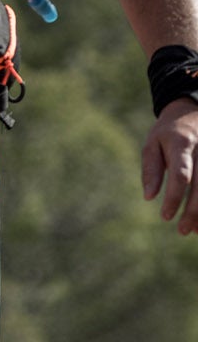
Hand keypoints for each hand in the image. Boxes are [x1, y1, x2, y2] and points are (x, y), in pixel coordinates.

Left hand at [141, 99, 197, 234]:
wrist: (194, 110)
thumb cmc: (169, 132)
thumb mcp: (153, 144)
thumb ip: (151, 170)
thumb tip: (149, 197)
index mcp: (182, 144)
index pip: (181, 175)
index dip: (175, 197)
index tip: (165, 217)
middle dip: (194, 211)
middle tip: (182, 231)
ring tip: (195, 231)